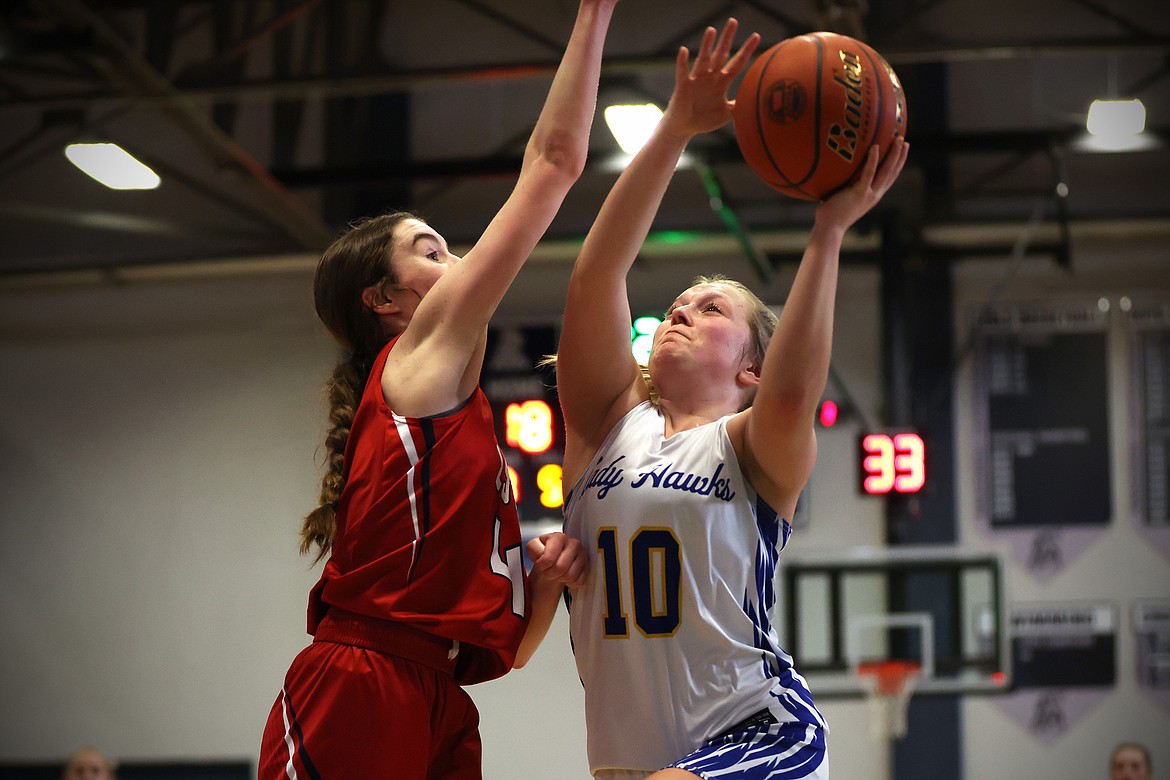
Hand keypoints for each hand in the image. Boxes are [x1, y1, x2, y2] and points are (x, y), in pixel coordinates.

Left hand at [526, 532, 587, 588]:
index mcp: (558, 537)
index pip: (548, 558)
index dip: (542, 567)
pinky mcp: (589, 565)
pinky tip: (567, 577)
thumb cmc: (543, 558)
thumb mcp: (534, 550)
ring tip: (557, 574)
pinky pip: (579, 581)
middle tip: (549, 573)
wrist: (553, 566)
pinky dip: (571, 583)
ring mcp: (583, 554)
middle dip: (551, 575)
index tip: (541, 566)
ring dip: (561, 579)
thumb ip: (533, 548)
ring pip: (571, 575)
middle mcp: (573, 542)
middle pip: (560, 568)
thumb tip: (534, 553)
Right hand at [660, 19, 760, 139]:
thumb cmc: (704, 120)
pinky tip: (684, 50)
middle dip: (727, 39)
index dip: (746, 50)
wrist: (684, 128)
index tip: (756, 36)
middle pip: (721, 54)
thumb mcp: (726, 114)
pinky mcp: (683, 86)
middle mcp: (710, 77)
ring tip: (711, 30)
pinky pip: (683, 72)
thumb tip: (758, 106)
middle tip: (733, 21)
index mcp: (721, 82)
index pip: (737, 63)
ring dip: (707, 45)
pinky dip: (682, 62)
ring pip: (703, 59)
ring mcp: (696, 80)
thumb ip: (740, 107)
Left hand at [815, 137, 909, 231]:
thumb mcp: (843, 196)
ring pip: (886, 171)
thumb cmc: (831, 213)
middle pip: (892, 172)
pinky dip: (873, 160)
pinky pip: (868, 173)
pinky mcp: (859, 193)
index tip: (902, 150)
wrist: (829, 228)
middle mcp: (875, 195)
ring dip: (894, 155)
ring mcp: (869, 194)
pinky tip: (875, 147)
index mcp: (873, 195)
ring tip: (898, 140)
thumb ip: (846, 185)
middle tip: (904, 140)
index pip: (889, 178)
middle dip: (900, 156)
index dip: (897, 164)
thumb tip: (837, 169)